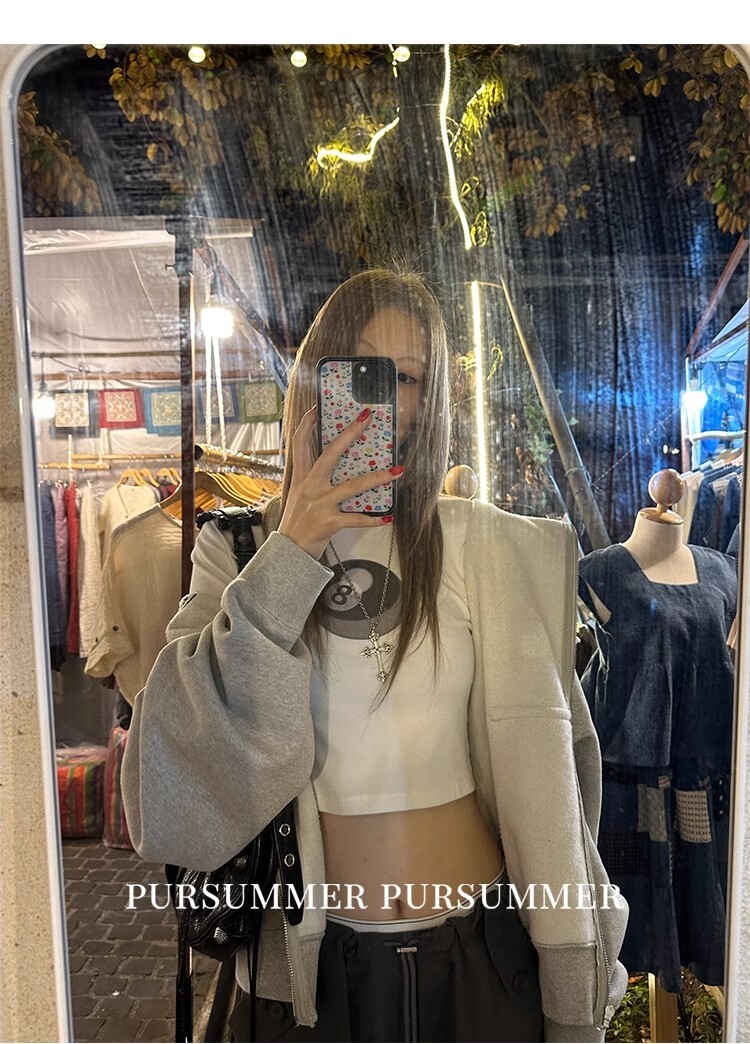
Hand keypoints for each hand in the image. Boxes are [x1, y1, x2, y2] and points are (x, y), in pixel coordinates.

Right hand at [278, 406, 403, 559]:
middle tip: (367, 419)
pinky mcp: (328, 522)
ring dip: (377, 477)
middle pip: (330, 453)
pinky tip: (388, 517)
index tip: (318, 407)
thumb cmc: (298, 522)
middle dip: (349, 434)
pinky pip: (356, 519)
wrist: (288, 552)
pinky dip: (373, 519)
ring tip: (398, 471)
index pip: (298, 442)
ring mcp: (319, 503)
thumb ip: (313, 478)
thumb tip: (335, 463)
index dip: (307, 423)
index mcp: (300, 477)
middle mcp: (309, 486)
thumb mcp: (299, 495)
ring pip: (352, 486)